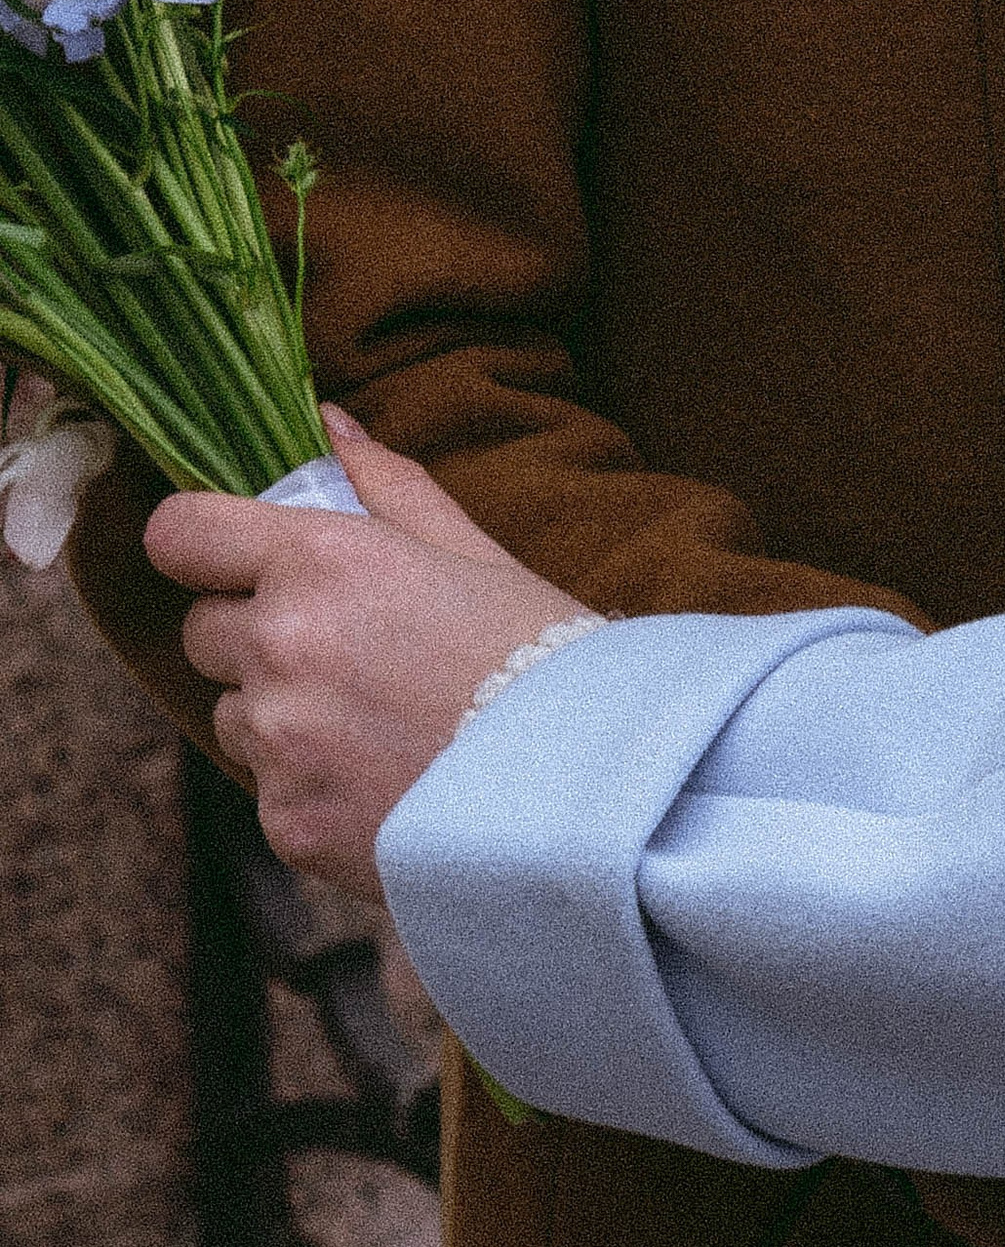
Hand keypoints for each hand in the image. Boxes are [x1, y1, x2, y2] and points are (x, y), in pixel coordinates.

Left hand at [143, 409, 590, 899]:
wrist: (580, 790)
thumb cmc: (536, 653)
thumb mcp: (471, 550)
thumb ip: (387, 484)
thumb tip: (330, 424)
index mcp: (320, 561)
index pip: (181, 534)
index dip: (198, 541)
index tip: (223, 556)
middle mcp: (281, 646)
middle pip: (201, 631)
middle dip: (252, 631)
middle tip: (343, 647)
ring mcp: (278, 741)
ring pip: (232, 714)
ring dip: (278, 711)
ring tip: (374, 719)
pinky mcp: (285, 822)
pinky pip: (267, 788)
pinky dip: (308, 783)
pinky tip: (383, 775)